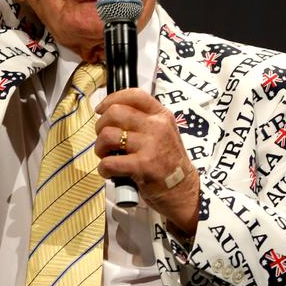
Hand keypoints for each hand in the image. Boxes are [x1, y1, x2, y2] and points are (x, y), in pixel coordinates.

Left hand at [94, 89, 200, 235]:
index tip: (101, 110)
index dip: (111, 99)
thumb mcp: (164, 134)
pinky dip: (104, 168)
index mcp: (161, 116)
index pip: (134, 95)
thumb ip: (143, 122)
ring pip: (108, 135)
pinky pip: (109, 162)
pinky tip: (110, 172)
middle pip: (114, 113)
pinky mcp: (143, 166)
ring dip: (100, 148)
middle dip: (100, 127)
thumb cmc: (169, 164)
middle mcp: (157, 126)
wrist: (184, 191)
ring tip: (107, 157)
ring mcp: (151, 146)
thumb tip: (111, 115)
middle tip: (105, 141)